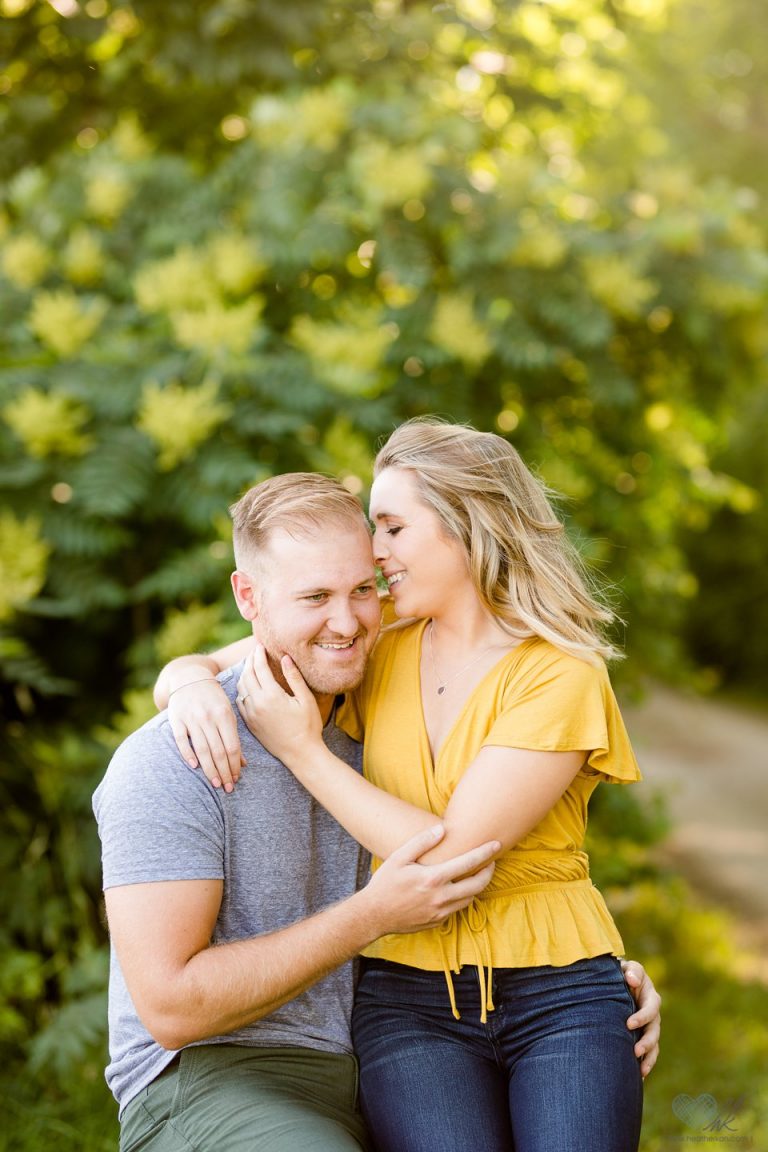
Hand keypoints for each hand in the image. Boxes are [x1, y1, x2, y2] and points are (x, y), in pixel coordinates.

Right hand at [168, 678, 244, 791]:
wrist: (190, 677)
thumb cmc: (214, 698)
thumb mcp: (228, 712)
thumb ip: (234, 736)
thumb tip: (243, 763)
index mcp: (224, 715)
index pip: (232, 746)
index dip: (234, 765)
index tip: (236, 779)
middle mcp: (208, 717)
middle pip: (218, 751)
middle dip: (224, 772)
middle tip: (227, 788)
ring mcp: (191, 719)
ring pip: (202, 749)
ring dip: (209, 770)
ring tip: (216, 783)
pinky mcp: (176, 720)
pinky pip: (181, 741)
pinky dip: (188, 754)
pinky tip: (195, 767)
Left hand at [236, 645, 323, 764]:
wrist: (301, 754)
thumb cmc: (308, 726)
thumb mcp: (306, 699)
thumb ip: (294, 677)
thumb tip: (285, 657)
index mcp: (271, 695)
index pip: (259, 667)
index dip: (258, 654)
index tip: (260, 645)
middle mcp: (257, 704)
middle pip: (247, 674)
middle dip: (249, 660)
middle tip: (254, 652)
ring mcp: (251, 714)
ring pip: (241, 687)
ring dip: (244, 674)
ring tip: (251, 666)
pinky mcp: (250, 723)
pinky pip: (239, 701)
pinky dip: (242, 689)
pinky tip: (248, 686)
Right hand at [362, 825, 498, 936]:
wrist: (374, 915)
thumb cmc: (385, 883)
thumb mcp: (399, 857)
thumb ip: (421, 842)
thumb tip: (442, 829)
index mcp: (433, 878)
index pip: (468, 863)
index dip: (485, 853)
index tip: (496, 845)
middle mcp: (441, 897)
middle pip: (477, 884)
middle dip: (489, 872)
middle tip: (492, 862)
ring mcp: (440, 912)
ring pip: (470, 899)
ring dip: (477, 886)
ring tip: (477, 874)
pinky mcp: (437, 922)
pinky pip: (457, 908)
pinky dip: (462, 898)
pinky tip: (458, 889)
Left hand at [621, 959, 660, 1077]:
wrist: (615, 984)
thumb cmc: (620, 974)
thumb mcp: (626, 968)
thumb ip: (632, 971)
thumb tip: (632, 979)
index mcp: (650, 996)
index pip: (652, 1008)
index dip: (643, 1017)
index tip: (628, 1024)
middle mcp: (653, 1014)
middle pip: (655, 1031)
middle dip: (647, 1042)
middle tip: (636, 1051)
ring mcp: (649, 1028)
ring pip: (654, 1046)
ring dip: (649, 1058)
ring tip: (641, 1070)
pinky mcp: (643, 1038)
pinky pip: (648, 1054)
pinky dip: (645, 1064)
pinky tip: (638, 1077)